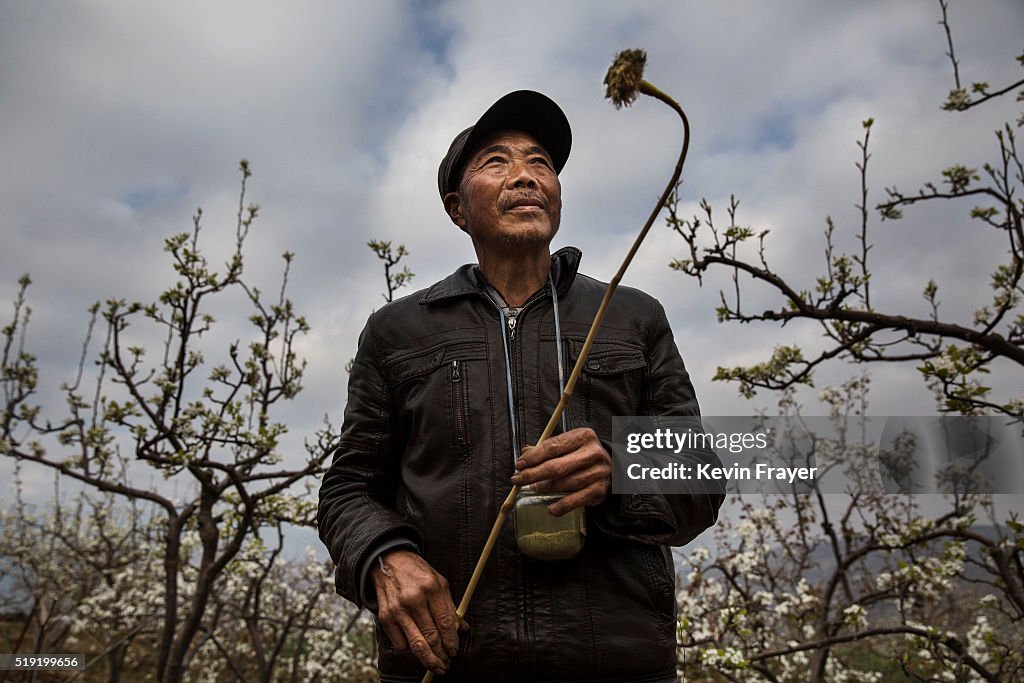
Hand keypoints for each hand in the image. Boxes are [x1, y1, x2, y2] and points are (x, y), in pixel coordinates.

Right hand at [371, 549, 461, 675]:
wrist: (388, 561)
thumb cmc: (416, 572)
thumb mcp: (439, 581)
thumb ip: (450, 606)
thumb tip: (462, 628)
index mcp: (431, 588)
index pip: (446, 623)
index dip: (452, 641)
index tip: (455, 651)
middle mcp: (414, 599)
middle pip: (432, 637)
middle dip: (442, 655)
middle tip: (447, 663)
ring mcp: (398, 610)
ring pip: (416, 645)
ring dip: (428, 660)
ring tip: (436, 666)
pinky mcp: (385, 617)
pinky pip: (399, 643)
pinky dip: (409, 650)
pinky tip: (416, 648)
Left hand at [510, 427, 611, 515]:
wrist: (614, 468)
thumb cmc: (584, 455)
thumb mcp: (570, 445)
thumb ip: (547, 448)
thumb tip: (525, 453)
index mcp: (583, 436)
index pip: (552, 446)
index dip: (532, 457)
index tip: (519, 465)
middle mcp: (592, 453)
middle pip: (556, 466)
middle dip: (532, 474)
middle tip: (517, 480)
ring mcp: (597, 472)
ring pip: (564, 483)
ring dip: (544, 488)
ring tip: (533, 488)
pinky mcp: (599, 490)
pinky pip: (575, 500)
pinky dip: (560, 506)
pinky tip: (551, 508)